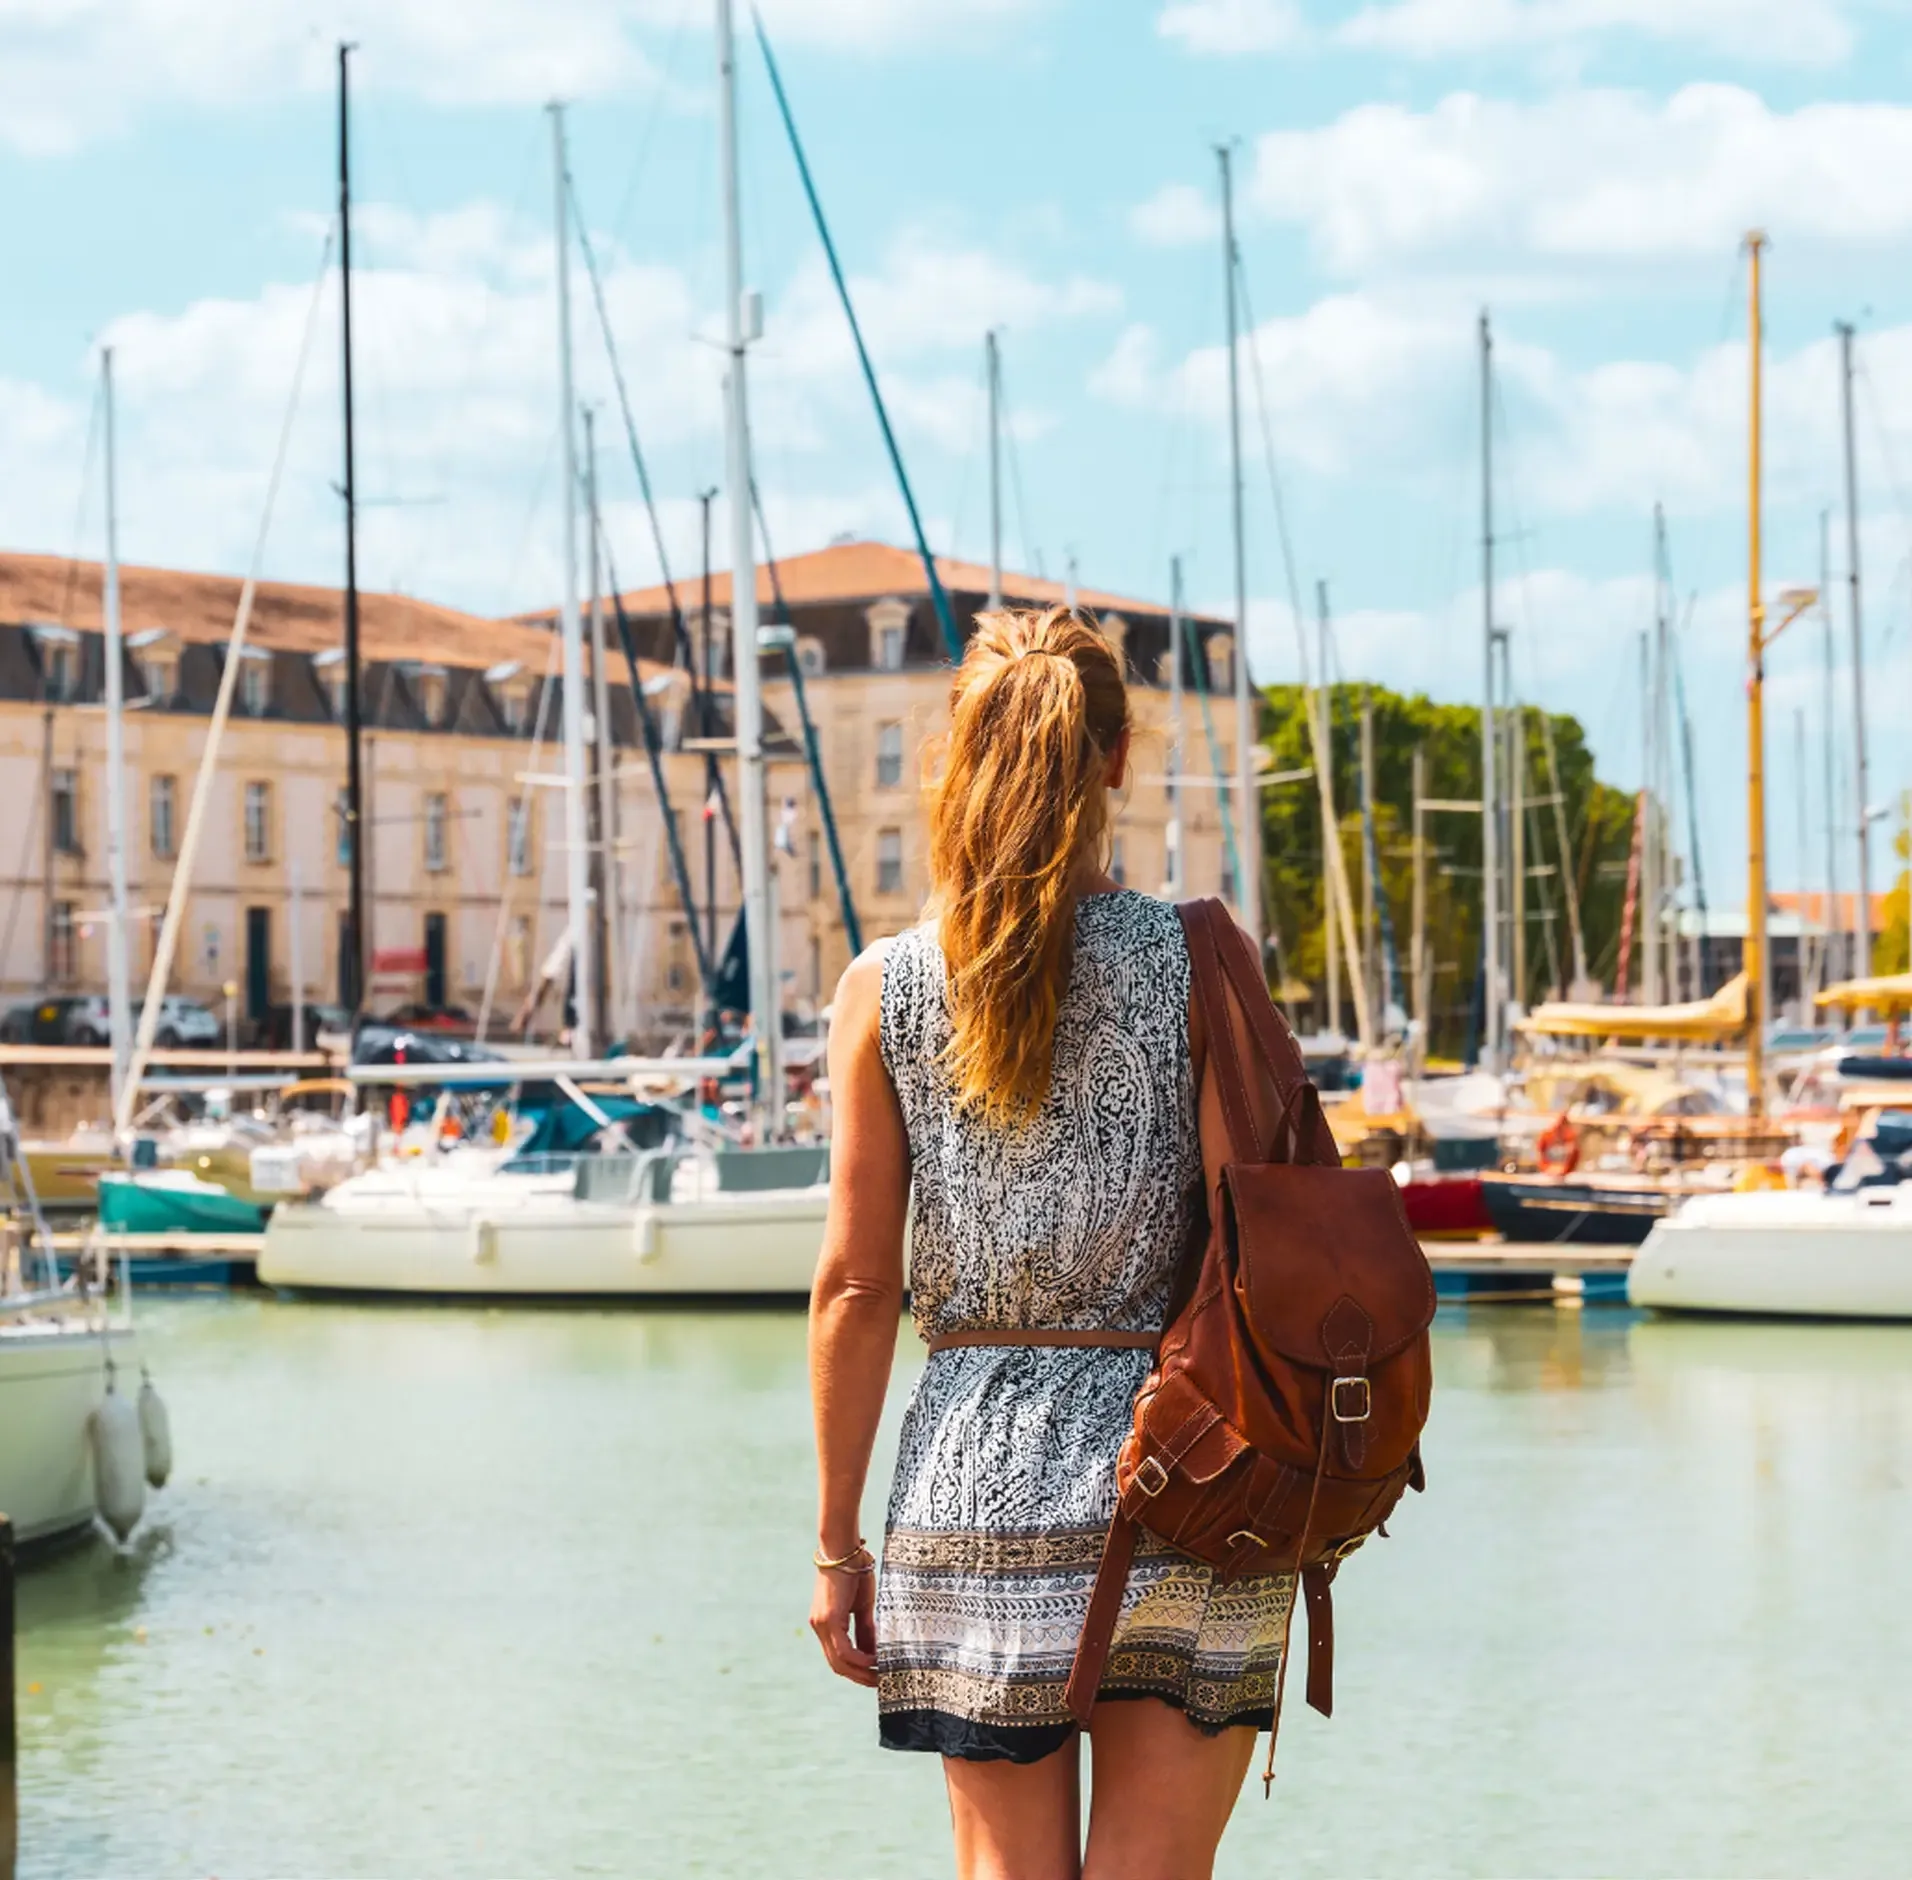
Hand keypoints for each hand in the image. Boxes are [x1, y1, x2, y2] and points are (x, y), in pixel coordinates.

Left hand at [810, 1563, 878, 1686]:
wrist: (844, 1547)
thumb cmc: (855, 1570)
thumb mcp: (862, 1605)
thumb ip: (865, 1629)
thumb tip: (873, 1652)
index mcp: (826, 1623)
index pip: (839, 1656)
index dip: (856, 1669)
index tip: (875, 1674)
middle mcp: (819, 1627)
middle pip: (837, 1665)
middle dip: (859, 1677)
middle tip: (879, 1683)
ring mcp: (821, 1624)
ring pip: (839, 1661)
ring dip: (860, 1672)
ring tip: (880, 1675)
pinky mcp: (828, 1619)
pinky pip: (843, 1650)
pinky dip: (859, 1659)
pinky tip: (875, 1661)